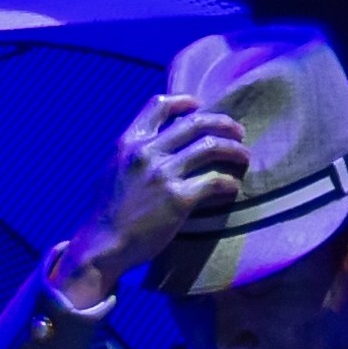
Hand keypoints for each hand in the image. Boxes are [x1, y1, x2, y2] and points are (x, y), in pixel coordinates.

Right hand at [51, 88, 251, 304]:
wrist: (102, 246)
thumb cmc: (107, 214)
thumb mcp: (112, 171)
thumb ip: (132, 155)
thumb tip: (153, 146)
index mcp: (129, 142)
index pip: (160, 105)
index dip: (185, 102)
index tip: (201, 106)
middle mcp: (146, 152)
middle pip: (195, 122)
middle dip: (223, 123)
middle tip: (238, 131)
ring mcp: (163, 174)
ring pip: (211, 146)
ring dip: (234, 149)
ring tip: (245, 156)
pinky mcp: (178, 199)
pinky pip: (215, 181)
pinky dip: (229, 182)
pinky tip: (233, 187)